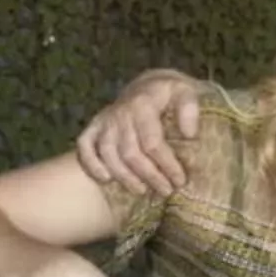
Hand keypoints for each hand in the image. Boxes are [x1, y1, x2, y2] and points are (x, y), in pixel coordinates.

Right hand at [77, 69, 201, 194]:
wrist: (149, 85)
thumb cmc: (170, 94)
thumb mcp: (186, 92)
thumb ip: (190, 108)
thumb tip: (190, 134)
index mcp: (143, 104)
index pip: (152, 142)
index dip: (166, 164)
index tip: (180, 180)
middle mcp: (120, 113)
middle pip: (130, 153)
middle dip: (149, 176)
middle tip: (166, 191)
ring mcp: (105, 120)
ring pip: (108, 154)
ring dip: (124, 177)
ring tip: (143, 191)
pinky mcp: (93, 126)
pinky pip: (85, 147)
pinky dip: (92, 165)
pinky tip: (106, 180)